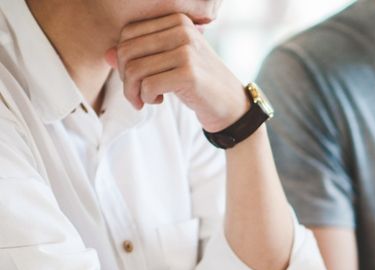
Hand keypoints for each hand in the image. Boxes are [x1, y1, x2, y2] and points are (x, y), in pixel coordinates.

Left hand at [107, 14, 246, 131]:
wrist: (231, 106)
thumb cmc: (198, 84)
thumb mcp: (169, 64)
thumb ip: (140, 56)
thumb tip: (106, 55)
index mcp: (176, 21)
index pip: (127, 33)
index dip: (122, 59)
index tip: (134, 78)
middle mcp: (182, 30)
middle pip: (127, 50)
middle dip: (125, 78)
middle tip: (135, 94)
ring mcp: (186, 51)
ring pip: (134, 69)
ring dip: (133, 91)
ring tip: (144, 100)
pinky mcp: (189, 73)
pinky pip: (149, 85)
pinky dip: (147, 98)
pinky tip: (158, 102)